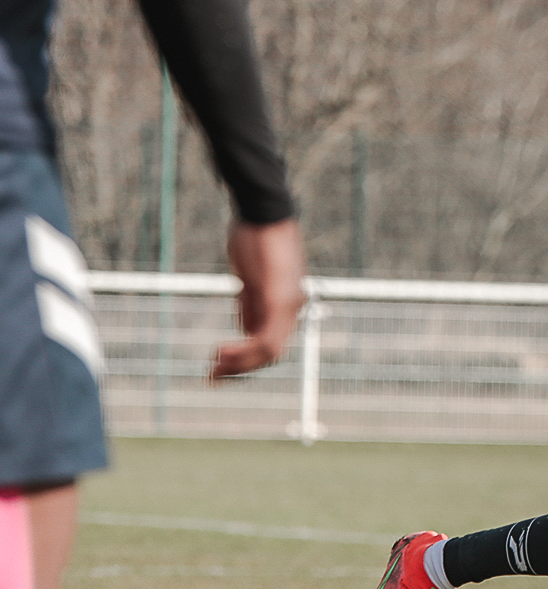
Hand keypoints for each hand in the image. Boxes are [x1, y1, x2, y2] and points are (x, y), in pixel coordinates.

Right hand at [211, 218, 305, 379]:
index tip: (220, 364)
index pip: (272, 341)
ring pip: (269, 350)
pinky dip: (244, 351)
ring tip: (215, 369)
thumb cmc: (255, 238)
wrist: (262, 212)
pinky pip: (266, 337)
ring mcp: (289, 303)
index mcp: (288, 303)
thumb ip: (252, 303)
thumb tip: (247, 329)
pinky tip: (222, 353)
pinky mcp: (279, 297)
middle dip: (241, 368)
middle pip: (271, 352)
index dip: (248, 358)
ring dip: (240, 364)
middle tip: (213, 376)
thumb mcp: (252, 277)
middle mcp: (294, 306)